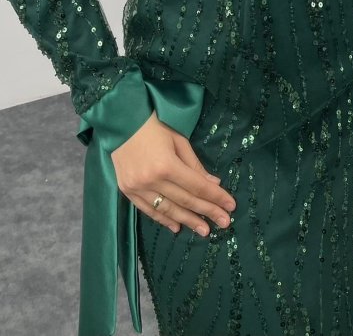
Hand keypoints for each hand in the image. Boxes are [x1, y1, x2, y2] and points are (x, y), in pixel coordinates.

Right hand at [110, 110, 236, 236]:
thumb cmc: (154, 126)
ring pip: (167, 209)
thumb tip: (213, 184)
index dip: (215, 197)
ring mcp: (137, 188)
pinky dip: (163, 219)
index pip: (196, 186)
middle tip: (224, 223)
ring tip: (204, 231)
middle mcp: (152, 180)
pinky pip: (148, 210)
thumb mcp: (179, 140)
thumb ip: (195, 165)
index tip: (230, 206)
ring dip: (187, 221)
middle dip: (207, 212)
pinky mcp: (126, 191)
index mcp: (167, 165)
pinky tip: (177, 226)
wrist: (121, 121)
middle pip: (185, 201)